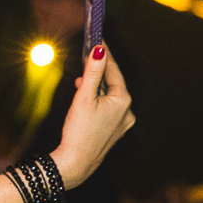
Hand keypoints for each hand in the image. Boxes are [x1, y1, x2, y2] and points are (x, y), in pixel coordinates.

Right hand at [51, 45, 134, 188]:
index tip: (97, 38)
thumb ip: (93, 72)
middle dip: (99, 71)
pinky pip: (108, 109)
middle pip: (113, 83)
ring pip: (109, 97)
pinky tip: (85, 100)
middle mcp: (127, 112)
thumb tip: (99, 50)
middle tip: (87, 56)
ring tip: (81, 81)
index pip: (114, 70)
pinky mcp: (114, 132)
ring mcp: (122, 124)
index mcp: (123, 101)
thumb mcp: (83, 98)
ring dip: (96, 87)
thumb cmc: (79, 131)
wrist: (75, 163)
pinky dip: (97, 101)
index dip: (104, 54)